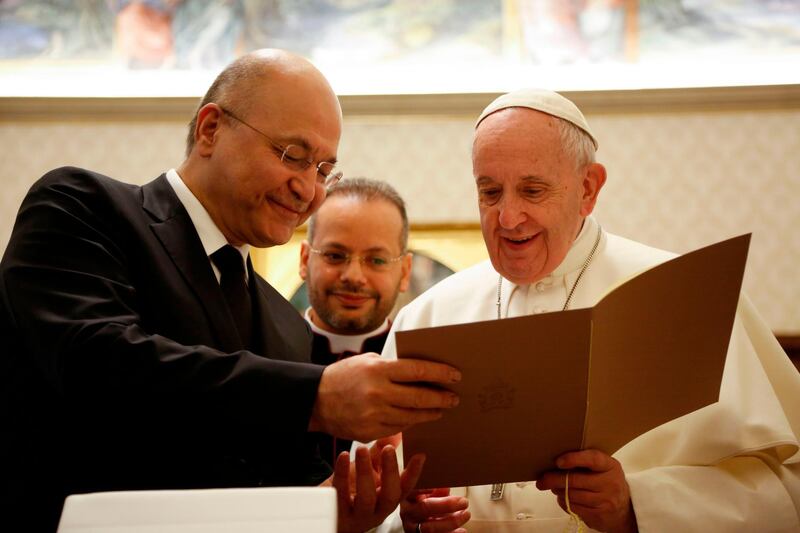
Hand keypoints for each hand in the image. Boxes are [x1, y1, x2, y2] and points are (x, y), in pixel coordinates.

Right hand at [309, 353, 460, 441]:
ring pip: (412, 417)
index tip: (455, 376)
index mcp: (378, 370)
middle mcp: (378, 393)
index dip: (440, 373)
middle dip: (441, 398)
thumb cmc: (344, 376)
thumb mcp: (366, 361)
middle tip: (454, 398)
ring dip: (430, 413)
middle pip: (420, 397)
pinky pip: (398, 429)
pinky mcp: (370, 432)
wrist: (315, 400)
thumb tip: (420, 372)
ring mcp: (374, 415)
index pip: (418, 371)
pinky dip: (411, 423)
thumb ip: (391, 367)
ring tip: (440, 409)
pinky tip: (418, 418)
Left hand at [332, 442, 424, 532]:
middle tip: (388, 449)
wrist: (325, 509)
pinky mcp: (337, 514)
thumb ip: (381, 451)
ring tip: (362, 448)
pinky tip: (343, 456)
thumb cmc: (352, 488)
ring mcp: (357, 515)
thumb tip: (397, 430)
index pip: (405, 487)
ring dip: (365, 472)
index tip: (420, 455)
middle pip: (390, 496)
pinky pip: (339, 494)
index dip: (414, 473)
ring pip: (366, 498)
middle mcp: (377, 510)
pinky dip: (341, 473)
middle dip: (391, 471)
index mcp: (388, 499)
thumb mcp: (369, 469)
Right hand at [400, 488, 469, 532]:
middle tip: (464, 501)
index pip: (413, 488)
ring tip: (466, 514)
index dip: (424, 486)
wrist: (418, 525)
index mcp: (406, 496)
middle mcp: (407, 512)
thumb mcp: (427, 496)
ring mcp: (412, 528)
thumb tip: (445, 488)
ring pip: (430, 527)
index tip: (444, 486)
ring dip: (451, 521)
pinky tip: (462, 530)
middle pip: (425, 508)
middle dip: (447, 505)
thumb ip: (436, 492)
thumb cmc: (424, 505)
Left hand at [536, 449, 637, 532]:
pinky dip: (564, 502)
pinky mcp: (599, 515)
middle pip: (575, 480)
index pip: (592, 459)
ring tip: (554, 487)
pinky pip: (573, 508)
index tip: (558, 461)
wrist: (625, 510)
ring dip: (558, 491)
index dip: (574, 459)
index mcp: (610, 466)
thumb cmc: (607, 483)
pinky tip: (563, 498)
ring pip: (571, 495)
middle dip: (554, 479)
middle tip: (542, 479)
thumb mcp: (603, 469)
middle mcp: (610, 483)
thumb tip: (554, 463)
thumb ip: (585, 463)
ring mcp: (605, 501)